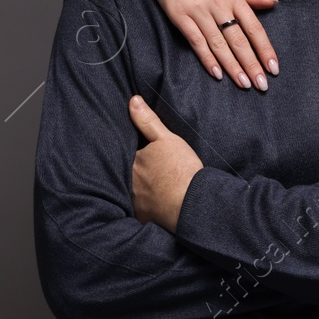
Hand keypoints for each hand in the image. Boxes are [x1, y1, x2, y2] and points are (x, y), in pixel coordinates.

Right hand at [126, 0, 278, 90]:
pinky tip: (217, 73)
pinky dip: (207, 58)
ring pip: (219, 44)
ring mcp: (198, 11)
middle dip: (252, 64)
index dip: (264, 49)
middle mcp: (218, 4)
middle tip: (262, 85)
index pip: (254, 27)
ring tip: (244, 84)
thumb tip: (272, 3)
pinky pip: (196, 42)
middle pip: (238, 40)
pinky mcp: (180, 16)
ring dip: (232, 66)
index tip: (273, 67)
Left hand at [128, 95, 203, 232]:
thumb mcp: (167, 139)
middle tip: (143, 169)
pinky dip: (143, 206)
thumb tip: (132, 100)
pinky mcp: (142, 218)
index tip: (137, 151)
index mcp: (133, 161)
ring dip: (135, 189)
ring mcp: (134, 202)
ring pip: (130, 191)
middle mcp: (129, 182)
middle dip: (129, 171)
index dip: (129, 151)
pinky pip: (138, 210)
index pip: (124, 153)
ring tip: (146, 186)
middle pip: (125, 173)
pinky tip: (151, 204)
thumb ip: (148, 121)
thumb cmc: (181, 169)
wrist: (194, 204)